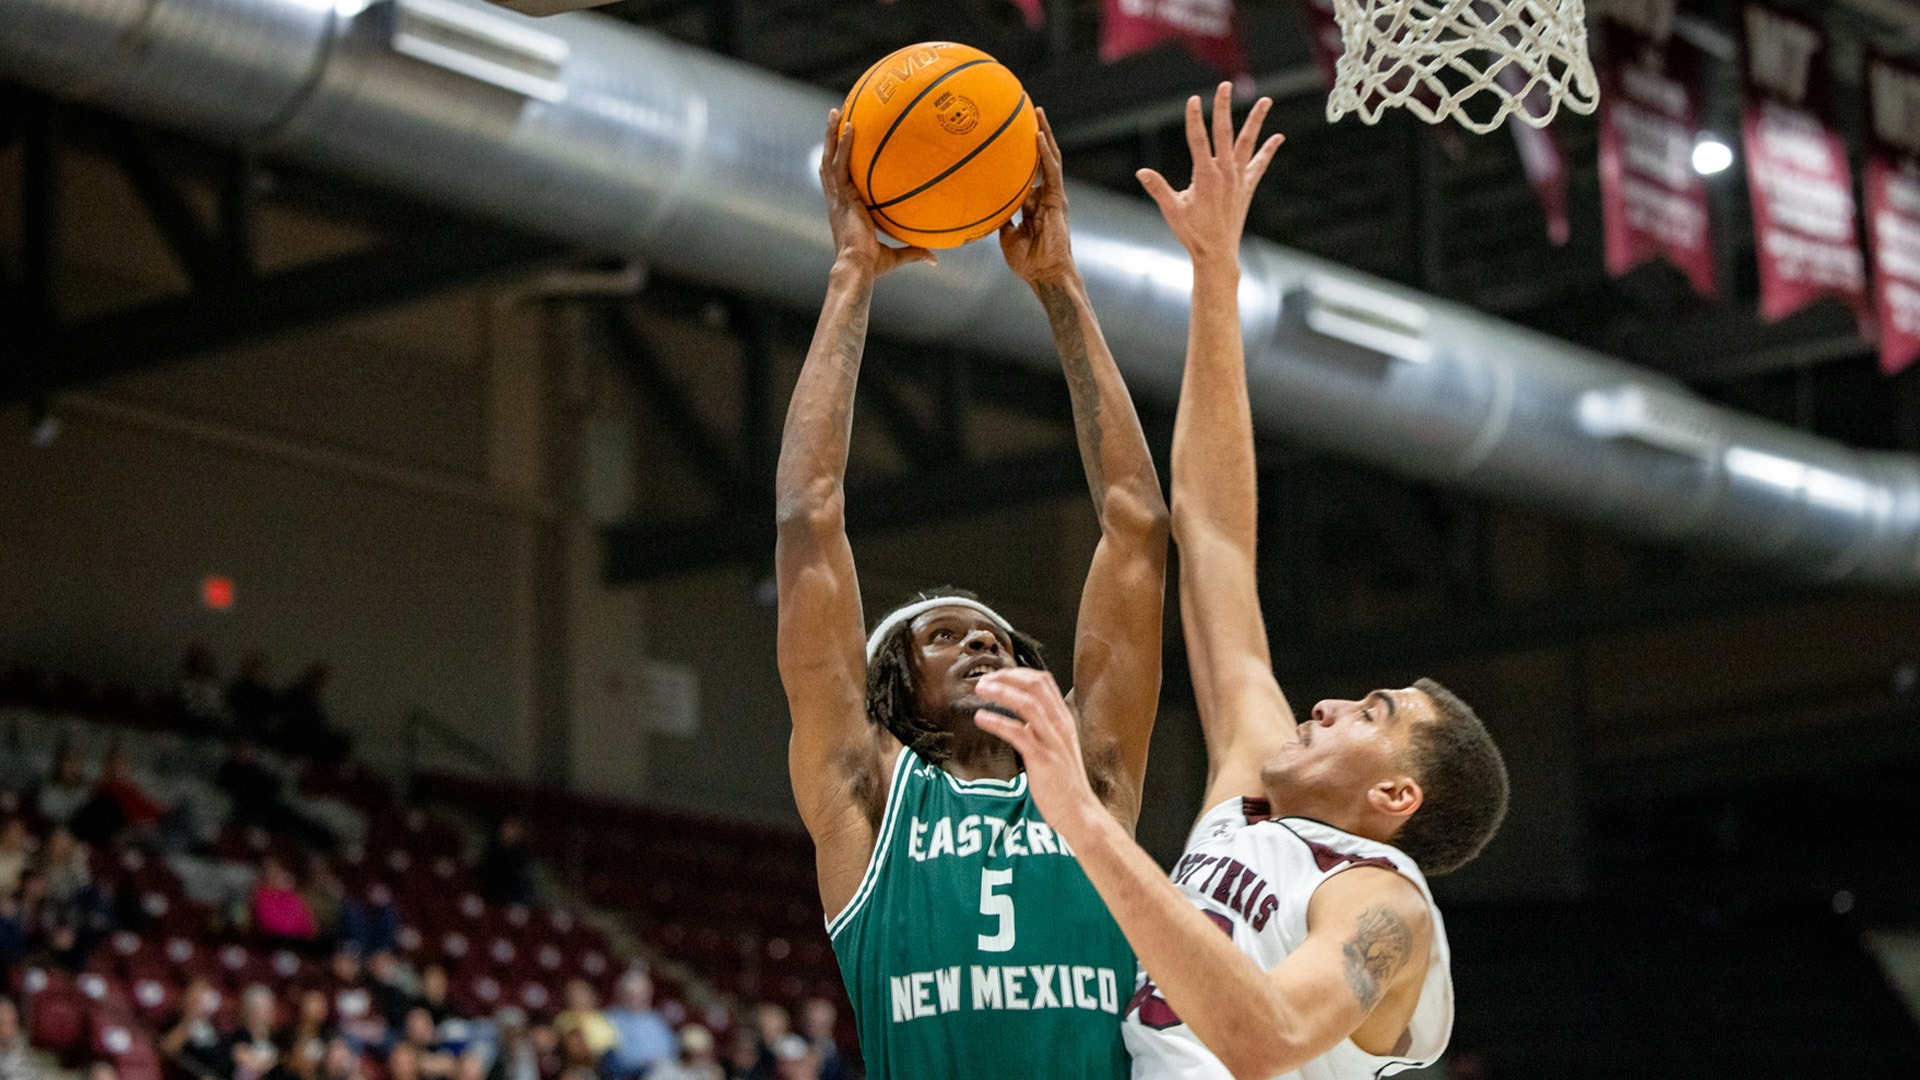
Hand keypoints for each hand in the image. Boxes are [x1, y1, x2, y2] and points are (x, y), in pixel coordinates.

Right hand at [820, 109, 936, 276]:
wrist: (858, 267)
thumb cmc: (873, 265)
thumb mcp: (896, 255)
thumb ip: (914, 251)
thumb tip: (935, 259)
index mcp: (845, 208)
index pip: (840, 180)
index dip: (839, 162)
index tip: (844, 146)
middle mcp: (837, 199)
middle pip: (830, 162)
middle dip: (831, 139)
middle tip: (836, 117)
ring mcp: (836, 196)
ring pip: (829, 157)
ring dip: (832, 134)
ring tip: (836, 112)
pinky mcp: (841, 195)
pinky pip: (840, 163)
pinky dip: (843, 144)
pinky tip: (849, 126)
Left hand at [973, 668, 1102, 829]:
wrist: (1079, 812)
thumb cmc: (1064, 783)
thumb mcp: (1056, 748)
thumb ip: (1041, 730)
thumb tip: (1020, 718)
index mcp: (1063, 720)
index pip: (1044, 682)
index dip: (1018, 674)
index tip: (997, 675)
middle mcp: (1060, 725)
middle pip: (1036, 685)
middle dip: (1007, 676)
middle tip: (984, 679)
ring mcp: (1053, 741)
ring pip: (1028, 703)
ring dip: (1001, 692)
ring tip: (980, 689)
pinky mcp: (1043, 759)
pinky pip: (1019, 733)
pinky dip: (997, 721)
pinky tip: (981, 718)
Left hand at [999, 108, 1075, 286]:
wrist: (1044, 274)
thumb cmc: (1027, 261)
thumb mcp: (1007, 237)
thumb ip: (1002, 220)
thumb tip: (987, 210)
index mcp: (1034, 204)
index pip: (1028, 173)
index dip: (1021, 155)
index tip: (1010, 137)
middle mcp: (1045, 196)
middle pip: (1041, 158)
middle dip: (1037, 134)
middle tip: (1029, 111)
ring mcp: (1053, 196)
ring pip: (1050, 158)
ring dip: (1044, 134)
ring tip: (1038, 112)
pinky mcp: (1057, 199)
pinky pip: (1051, 171)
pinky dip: (1044, 152)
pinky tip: (1038, 135)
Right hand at [1136, 83, 1283, 265]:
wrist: (1217, 253)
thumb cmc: (1192, 233)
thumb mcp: (1173, 210)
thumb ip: (1159, 189)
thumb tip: (1142, 172)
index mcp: (1205, 176)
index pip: (1198, 140)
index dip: (1194, 118)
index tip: (1193, 99)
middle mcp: (1225, 173)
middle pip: (1224, 132)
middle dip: (1223, 108)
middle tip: (1225, 86)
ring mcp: (1239, 179)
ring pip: (1248, 143)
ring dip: (1256, 121)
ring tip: (1266, 100)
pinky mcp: (1247, 187)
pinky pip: (1260, 164)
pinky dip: (1269, 150)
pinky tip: (1278, 136)